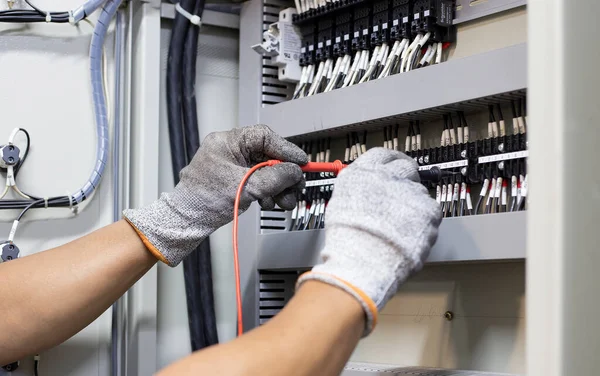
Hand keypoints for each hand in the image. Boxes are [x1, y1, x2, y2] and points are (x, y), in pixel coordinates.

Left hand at [123, 125, 307, 265]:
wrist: (187, 221)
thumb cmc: (204, 201)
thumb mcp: (247, 187)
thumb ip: (275, 177)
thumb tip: (295, 171)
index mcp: (227, 142)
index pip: (264, 137)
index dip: (286, 149)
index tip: (300, 162)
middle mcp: (229, 150)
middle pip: (267, 155)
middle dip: (284, 174)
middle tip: (296, 186)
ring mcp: (231, 165)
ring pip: (264, 170)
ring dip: (278, 186)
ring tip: (284, 201)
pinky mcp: (233, 179)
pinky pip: (257, 181)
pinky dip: (267, 192)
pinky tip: (268, 202)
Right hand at [296, 148, 441, 334]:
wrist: (363, 261)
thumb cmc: (348, 241)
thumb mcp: (341, 203)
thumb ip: (359, 188)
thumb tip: (369, 187)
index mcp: (363, 173)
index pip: (383, 155)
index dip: (392, 159)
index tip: (397, 163)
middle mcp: (388, 176)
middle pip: (406, 168)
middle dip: (407, 180)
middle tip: (403, 197)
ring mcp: (410, 192)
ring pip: (420, 192)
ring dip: (415, 205)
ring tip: (402, 226)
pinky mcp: (428, 209)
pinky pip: (432, 212)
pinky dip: (426, 222)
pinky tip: (411, 234)